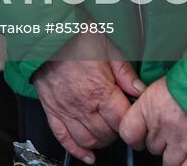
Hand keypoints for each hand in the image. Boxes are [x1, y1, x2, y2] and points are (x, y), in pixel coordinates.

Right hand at [33, 32, 144, 163]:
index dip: (131, 122)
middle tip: (120, 124)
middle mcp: (83, 104)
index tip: (134, 117)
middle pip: (106, 134)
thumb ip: (125, 72)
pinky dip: (76, 150)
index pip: (122, 121)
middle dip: (117, 133)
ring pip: (87, 140)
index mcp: (100, 90)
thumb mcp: (107, 47)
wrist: (45, 32)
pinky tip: (86, 155)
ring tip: (106, 136)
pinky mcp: (51, 109)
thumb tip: (141, 90)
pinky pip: (63, 137)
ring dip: (100, 143)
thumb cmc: (75, 36)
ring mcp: (66, 109)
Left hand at [120, 77, 186, 165]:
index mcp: (149, 106)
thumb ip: (152, 103)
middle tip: (174, 132)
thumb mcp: (164, 85)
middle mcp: (163, 125)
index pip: (128, 132)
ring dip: (175, 155)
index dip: (134, 138)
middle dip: (161, 143)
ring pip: (168, 162)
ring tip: (186, 141)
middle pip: (152, 147)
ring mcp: (183, 141)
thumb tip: (145, 113)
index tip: (139, 138)